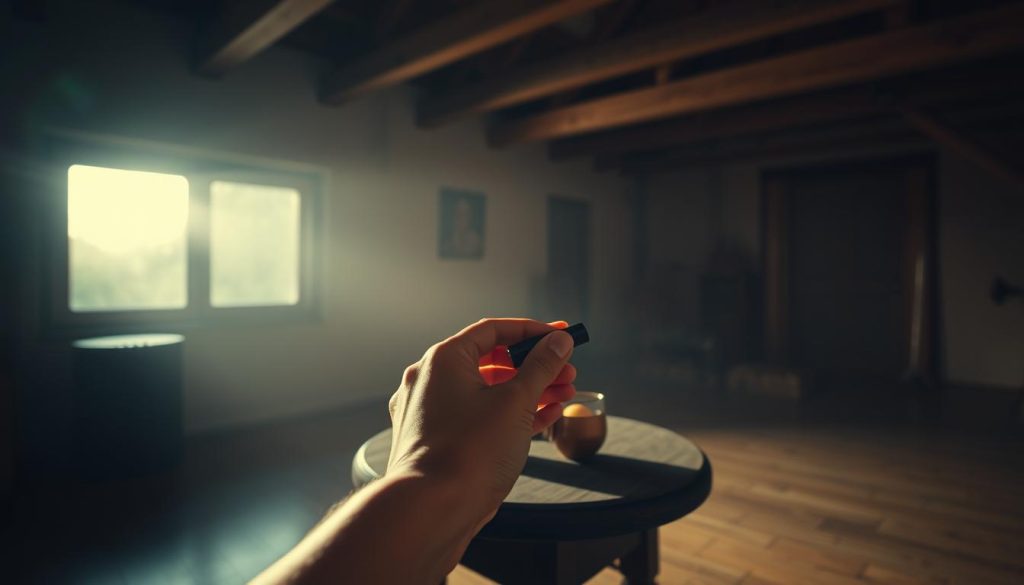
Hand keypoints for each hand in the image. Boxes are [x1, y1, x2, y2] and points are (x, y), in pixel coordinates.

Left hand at [386, 318, 576, 525]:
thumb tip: (559, 341)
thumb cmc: (469, 453)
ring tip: (564, 396)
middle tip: (568, 372)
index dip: (532, 331)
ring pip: (486, 391)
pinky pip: (477, 417)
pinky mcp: (437, 441)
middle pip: (491, 361)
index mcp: (444, 359)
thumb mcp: (515, 402)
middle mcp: (431, 380)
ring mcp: (431, 412)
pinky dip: (508, 414)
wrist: (430, 511)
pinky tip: (544, 417)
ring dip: (527, 391)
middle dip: (534, 366)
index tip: (561, 336)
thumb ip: (541, 367)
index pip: (493, 330)